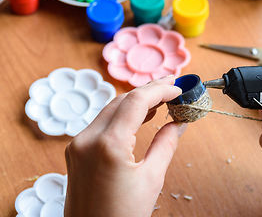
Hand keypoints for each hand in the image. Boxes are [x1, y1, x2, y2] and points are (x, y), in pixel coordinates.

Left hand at [64, 76, 187, 216]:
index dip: (160, 89)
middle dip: (148, 90)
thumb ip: (165, 145)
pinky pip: (102, 123)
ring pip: (111, 109)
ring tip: (161, 98)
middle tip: (172, 87)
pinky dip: (123, 115)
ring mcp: (78, 145)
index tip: (178, 87)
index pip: (136, 101)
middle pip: (122, 100)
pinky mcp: (77, 151)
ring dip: (136, 101)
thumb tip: (178, 124)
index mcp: (108, 145)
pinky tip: (141, 115)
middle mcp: (87, 139)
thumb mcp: (151, 180)